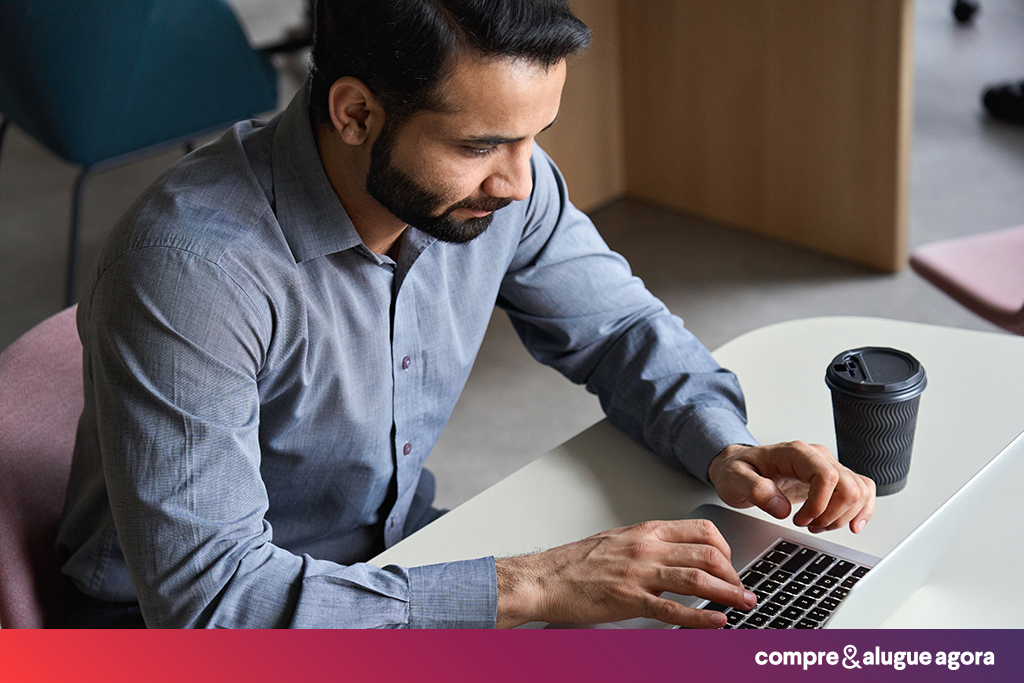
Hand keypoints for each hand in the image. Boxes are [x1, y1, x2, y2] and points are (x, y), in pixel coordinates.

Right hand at [494, 519, 755, 628]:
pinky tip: (717, 622)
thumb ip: (648, 546)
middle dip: (733, 573)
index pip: (701, 530)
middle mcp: (646, 548)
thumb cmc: (575, 563)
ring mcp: (639, 573)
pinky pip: (673, 609)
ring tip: (745, 603)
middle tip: (743, 588)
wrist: (544, 578)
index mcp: (645, 531)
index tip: (731, 564)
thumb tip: (675, 555)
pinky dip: (701, 617)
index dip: (725, 548)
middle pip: (707, 553)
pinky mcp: (629, 600)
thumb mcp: (618, 541)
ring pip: (697, 578)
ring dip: (728, 592)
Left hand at [708, 441, 875, 533]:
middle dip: (832, 515)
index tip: (800, 521)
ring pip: (859, 491)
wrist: (739, 467)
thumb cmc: (737, 470)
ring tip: (817, 525)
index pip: (826, 476)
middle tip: (808, 526)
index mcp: (795, 453)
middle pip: (849, 486)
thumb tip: (781, 507)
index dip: (819, 504)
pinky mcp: (833, 479)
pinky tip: (850, 525)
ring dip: (844, 516)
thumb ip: (755, 489)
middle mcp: (816, 457)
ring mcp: (828, 467)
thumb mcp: (734, 478)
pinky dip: (861, 510)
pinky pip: (863, 490)